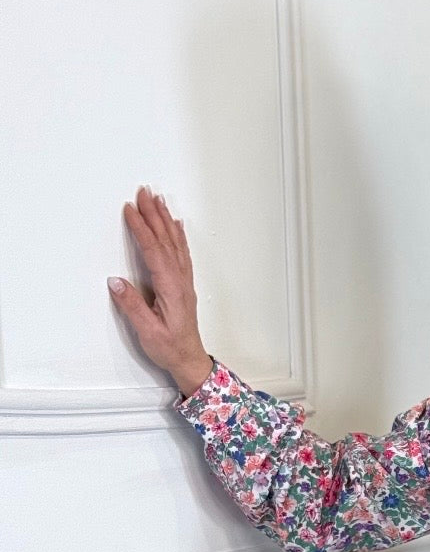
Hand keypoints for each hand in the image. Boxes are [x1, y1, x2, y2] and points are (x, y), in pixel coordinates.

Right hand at [107, 186, 212, 396]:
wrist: (189, 359)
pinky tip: (175, 224)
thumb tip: (116, 282)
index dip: (141, 229)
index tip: (130, 210)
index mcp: (170, 288)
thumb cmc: (170, 347)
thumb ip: (131, 306)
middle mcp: (179, 280)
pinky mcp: (183, 284)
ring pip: (175, 243)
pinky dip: (177, 235)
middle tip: (144, 192)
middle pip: (166, 240)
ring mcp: (183, 281)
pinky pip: (181, 252)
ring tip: (157, 199)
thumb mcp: (147, 331)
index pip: (154, 251)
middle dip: (154, 214)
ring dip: (165, 219)